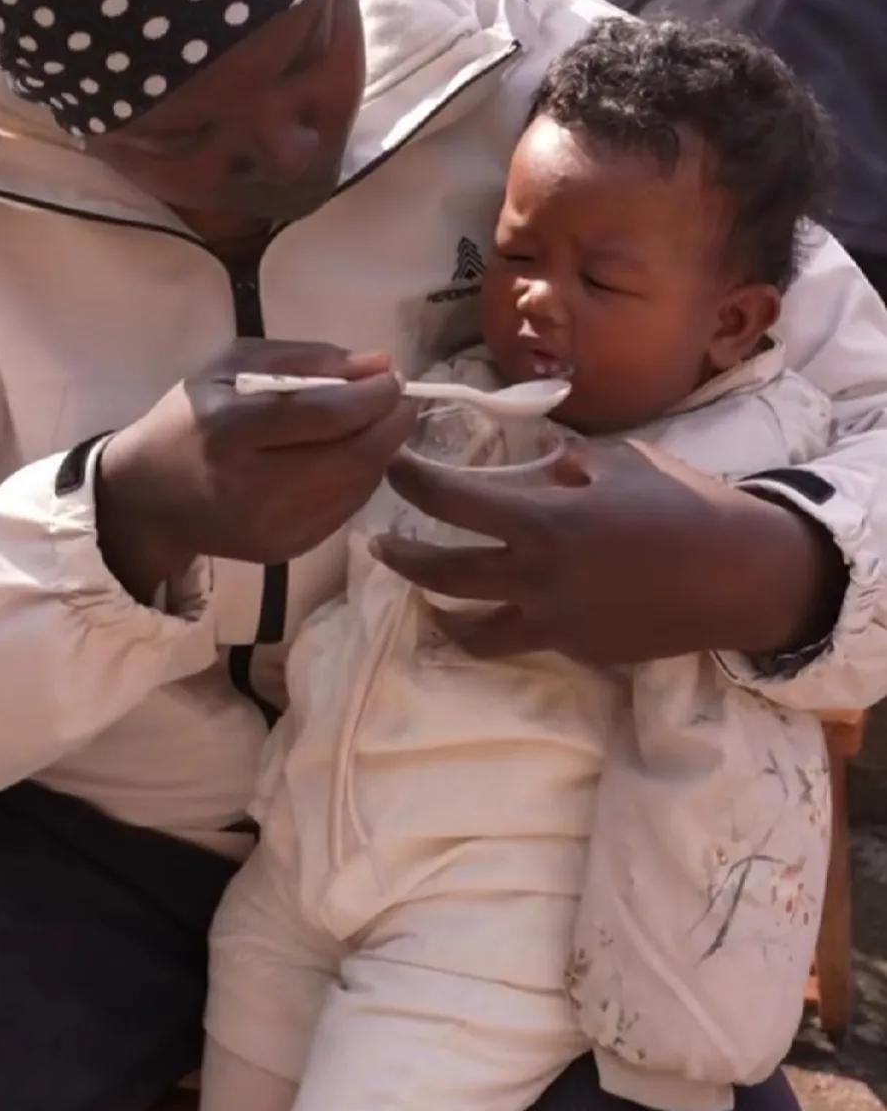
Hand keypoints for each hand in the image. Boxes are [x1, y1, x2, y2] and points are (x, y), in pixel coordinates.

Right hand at [97, 340, 412, 602]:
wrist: (148, 499)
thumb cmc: (190, 418)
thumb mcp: (230, 366)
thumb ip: (305, 357)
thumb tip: (377, 364)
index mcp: (230, 428)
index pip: (325, 415)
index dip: (373, 396)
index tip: (393, 375)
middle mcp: (251, 485)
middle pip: (352, 457)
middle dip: (391, 424)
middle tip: (402, 400)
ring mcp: (271, 526)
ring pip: (357, 487)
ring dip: (382, 450)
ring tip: (378, 423)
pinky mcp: (284, 551)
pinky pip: (345, 510)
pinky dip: (361, 479)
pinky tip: (352, 457)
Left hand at [373, 438, 842, 664]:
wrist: (733, 573)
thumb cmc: (677, 501)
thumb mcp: (611, 460)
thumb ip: (554, 469)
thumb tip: (518, 473)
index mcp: (540, 520)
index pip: (449, 500)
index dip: (410, 480)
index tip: (393, 465)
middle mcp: (534, 579)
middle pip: (441, 575)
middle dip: (400, 557)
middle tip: (377, 543)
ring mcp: (553, 623)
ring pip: (471, 629)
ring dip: (440, 609)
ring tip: (425, 595)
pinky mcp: (576, 650)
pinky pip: (524, 635)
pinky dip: (505, 619)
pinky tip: (509, 602)